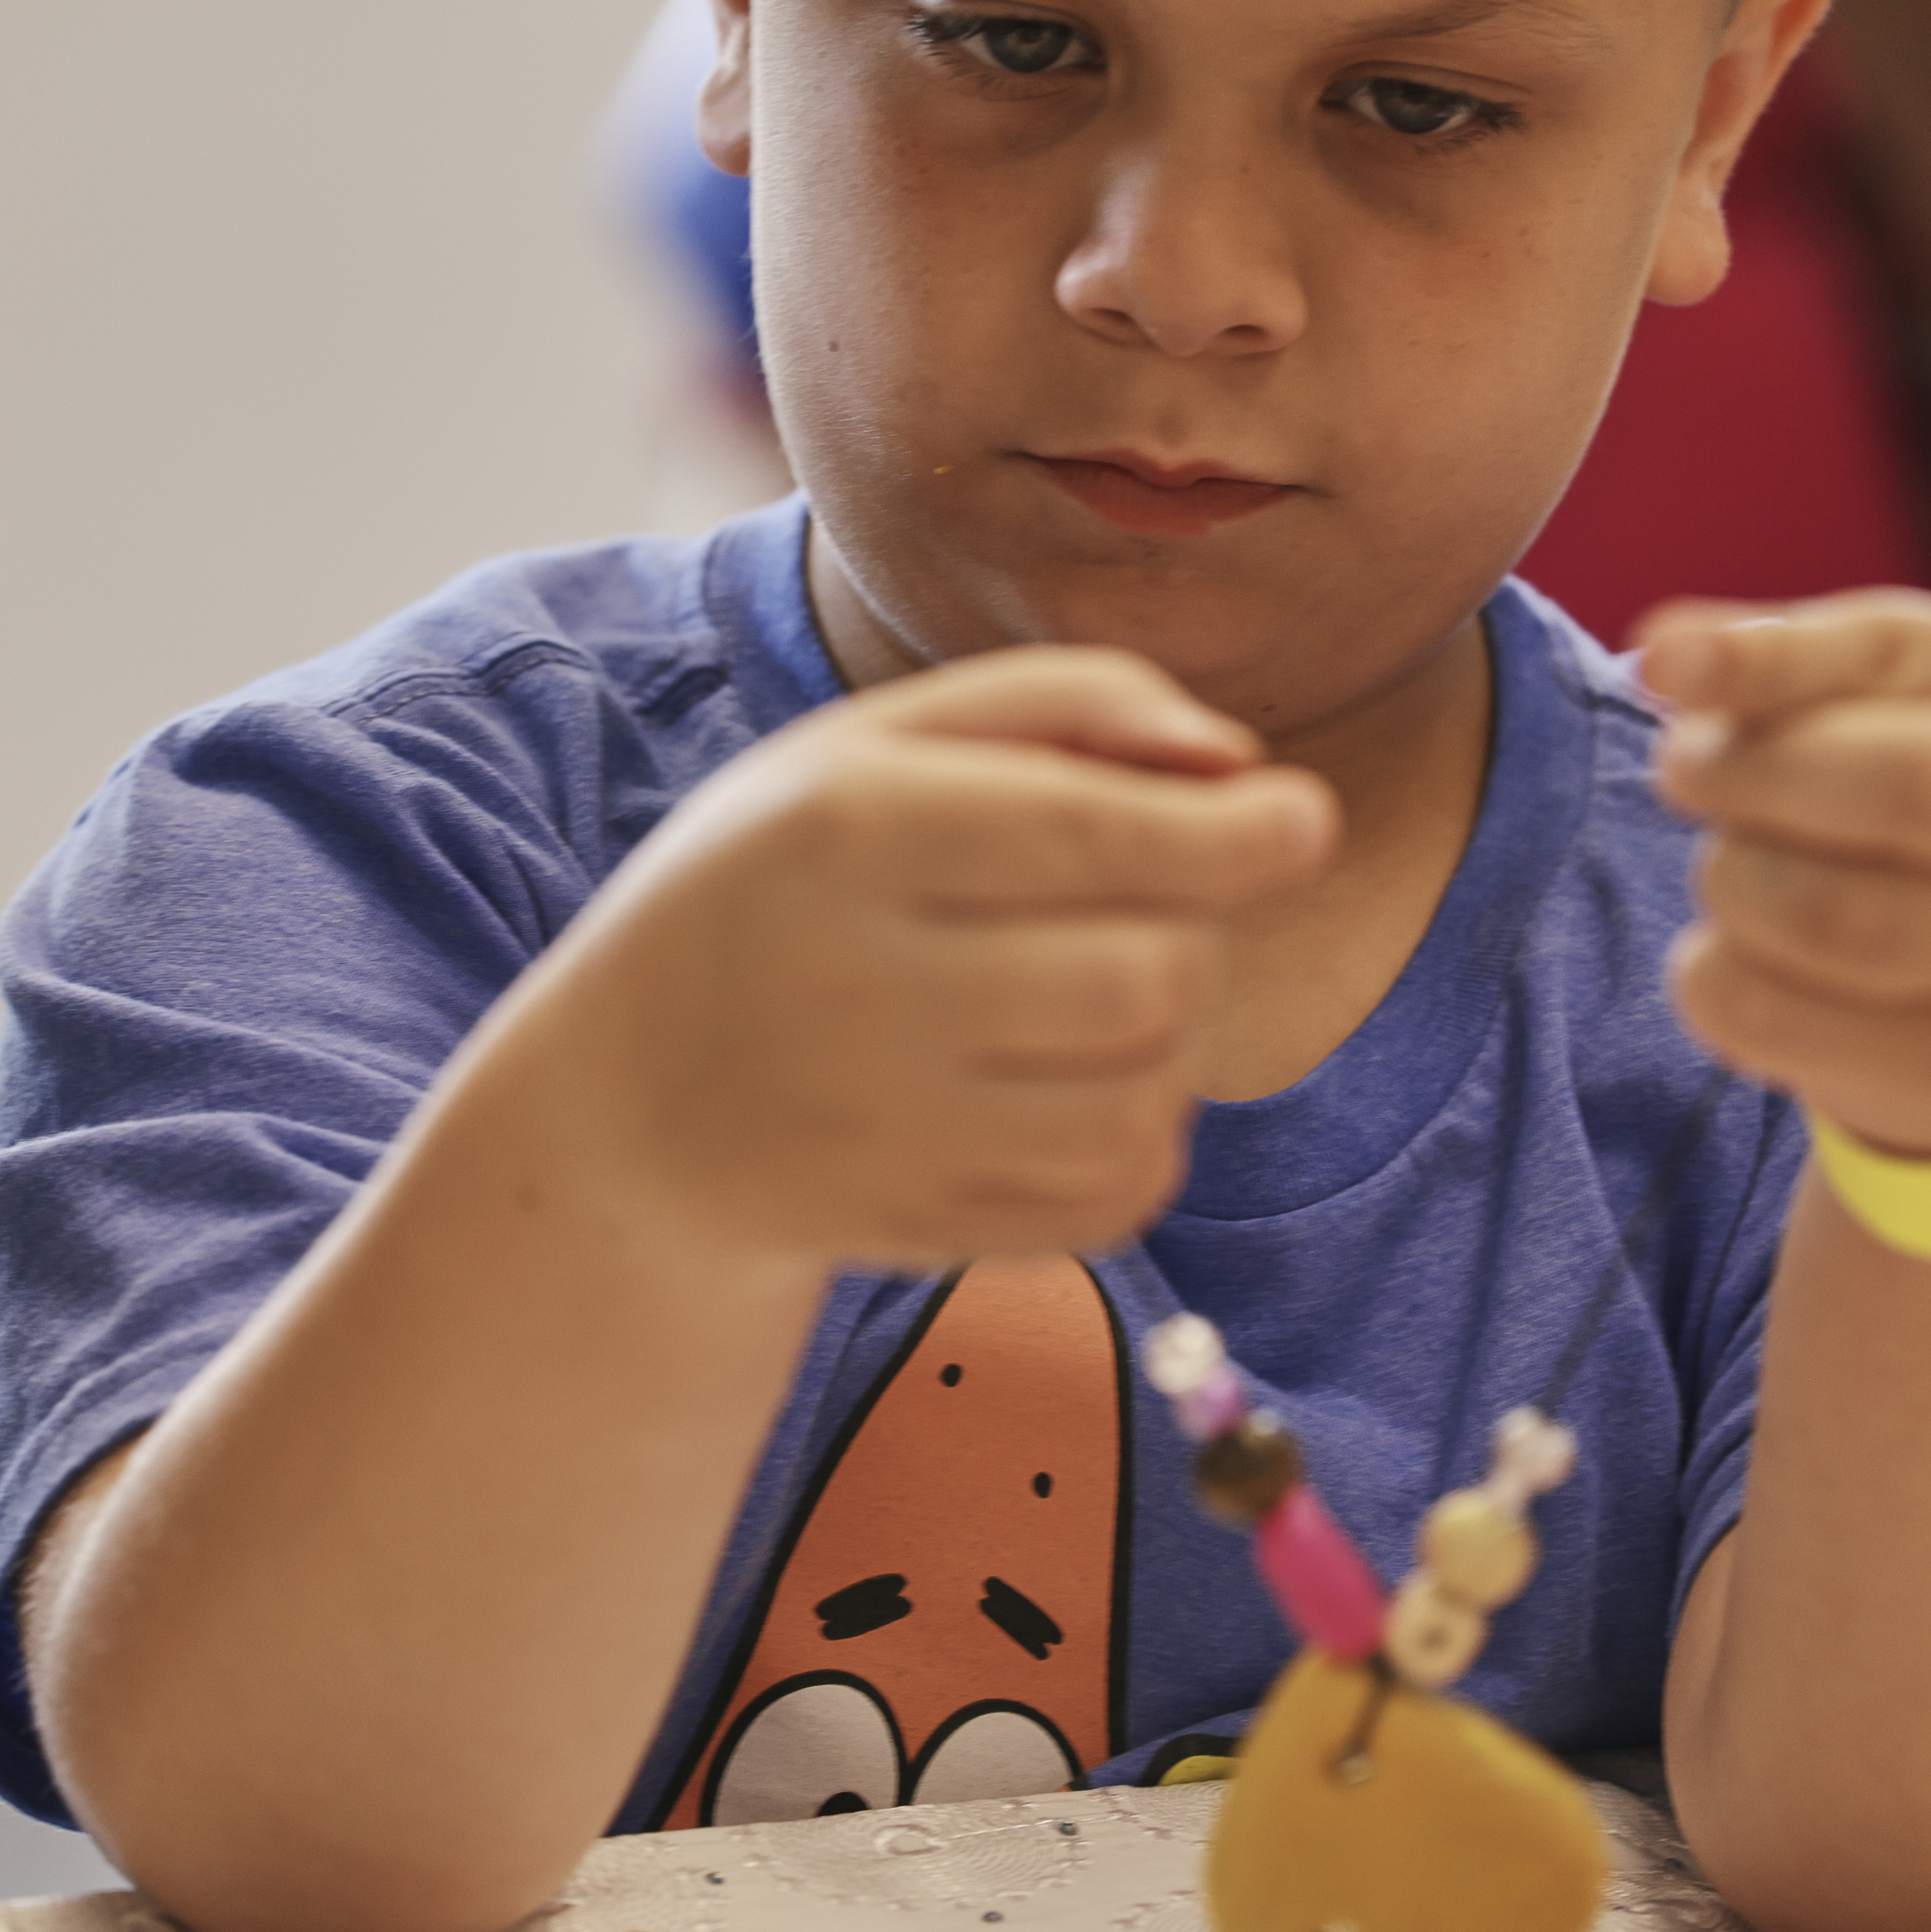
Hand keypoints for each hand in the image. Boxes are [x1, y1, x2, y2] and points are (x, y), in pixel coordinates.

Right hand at [492, 646, 1335, 1270]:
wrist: (626, 1108)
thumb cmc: (782, 887)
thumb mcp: (873, 746)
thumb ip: (1063, 703)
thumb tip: (1237, 761)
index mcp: (842, 829)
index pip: (1090, 834)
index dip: (1234, 833)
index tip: (1304, 819)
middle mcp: (857, 982)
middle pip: (1146, 974)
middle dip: (1191, 932)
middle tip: (1142, 910)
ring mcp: (886, 1126)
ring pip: (1148, 1091)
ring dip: (1172, 1039)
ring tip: (1097, 998)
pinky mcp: (924, 1229)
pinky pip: (1122, 1194)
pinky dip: (1140, 1138)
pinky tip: (1073, 1089)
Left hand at [1632, 593, 1930, 1157]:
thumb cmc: (1910, 816)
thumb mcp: (1873, 708)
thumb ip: (1772, 664)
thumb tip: (1661, 652)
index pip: (1896, 654)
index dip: (1765, 660)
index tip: (1659, 665)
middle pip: (1902, 786)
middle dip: (1756, 773)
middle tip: (1681, 771)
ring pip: (1830, 916)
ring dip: (1732, 880)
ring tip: (1731, 871)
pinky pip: (1772, 1015)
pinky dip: (1710, 977)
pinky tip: (1730, 953)